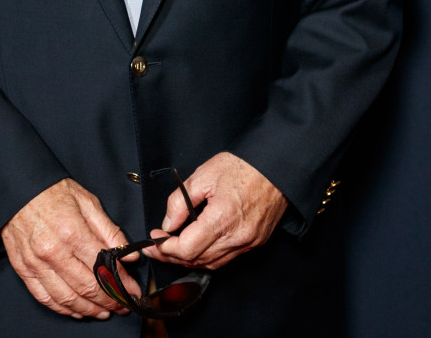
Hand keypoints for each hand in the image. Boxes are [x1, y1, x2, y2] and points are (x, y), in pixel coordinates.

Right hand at [1, 179, 131, 318]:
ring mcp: (36, 263)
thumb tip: (130, 255)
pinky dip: (62, 309)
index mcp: (72, 232)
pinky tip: (76, 310)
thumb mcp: (88, 202)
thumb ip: (110, 231)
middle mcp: (53, 251)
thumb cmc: (53, 192)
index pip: (104, 267)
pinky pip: (44, 297)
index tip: (133, 291)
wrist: (18, 188)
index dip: (122, 284)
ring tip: (104, 312)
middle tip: (122, 306)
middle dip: (110, 301)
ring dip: (89, 309)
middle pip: (87, 288)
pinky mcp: (23, 268)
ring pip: (67, 298)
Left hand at [143, 153, 286, 270]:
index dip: (165, 248)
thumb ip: (180, 201)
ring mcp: (248, 243)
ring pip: (211, 264)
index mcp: (223, 218)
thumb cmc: (244, 167)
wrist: (277, 168)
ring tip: (173, 247)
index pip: (186, 249)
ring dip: (189, 259)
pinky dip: (208, 256)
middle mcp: (237, 236)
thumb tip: (167, 223)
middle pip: (196, 260)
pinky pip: (226, 258)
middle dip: (172, 256)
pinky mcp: (255, 243)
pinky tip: (197, 246)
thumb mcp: (204, 174)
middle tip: (157, 246)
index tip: (154, 239)